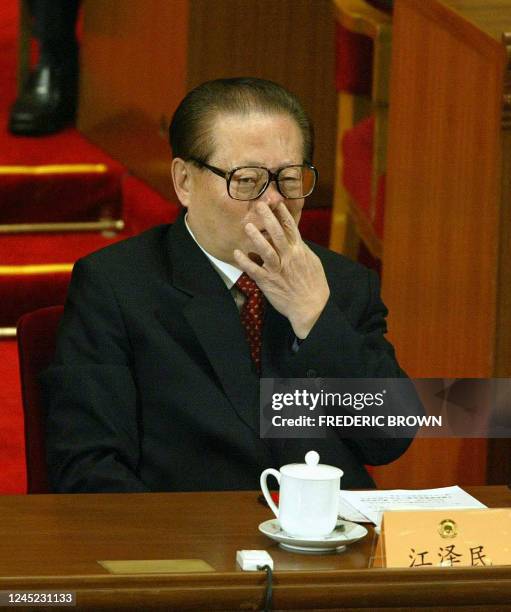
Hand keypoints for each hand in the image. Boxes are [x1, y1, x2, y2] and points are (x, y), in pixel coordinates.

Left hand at [233, 201, 329, 337]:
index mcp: (299, 251)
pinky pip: (255, 270)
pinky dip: (245, 262)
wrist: (311, 307)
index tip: (276, 201)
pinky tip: (237, 253)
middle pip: (278, 234)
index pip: (291, 228)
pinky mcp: (268, 282)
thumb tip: (293, 238)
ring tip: (248, 226)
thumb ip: (300, 249)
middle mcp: (288, 258)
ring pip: (266, 250)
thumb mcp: (311, 262)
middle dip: (268, 218)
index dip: (283, 214)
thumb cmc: (314, 285)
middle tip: (259, 205)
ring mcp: (277, 270)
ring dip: (256, 238)